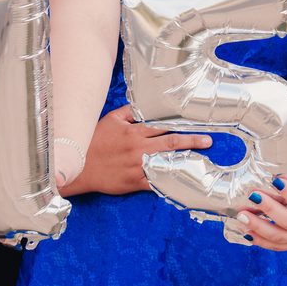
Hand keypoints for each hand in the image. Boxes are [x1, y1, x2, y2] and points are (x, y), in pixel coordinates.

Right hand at [59, 105, 212, 195]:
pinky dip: (168, 183)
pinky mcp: (134, 182)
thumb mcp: (111, 120)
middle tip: (208, 141)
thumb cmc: (94, 141)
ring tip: (202, 162)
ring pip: (165, 164)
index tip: (197, 123)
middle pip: (170, 144)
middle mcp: (138, 149)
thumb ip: (130, 111)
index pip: (162, 126)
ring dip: (184, 162)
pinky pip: (155, 183)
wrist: (79, 167)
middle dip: (191, 142)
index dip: (181, 124)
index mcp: (134, 133)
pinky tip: (182, 183)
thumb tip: (145, 102)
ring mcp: (137, 167)